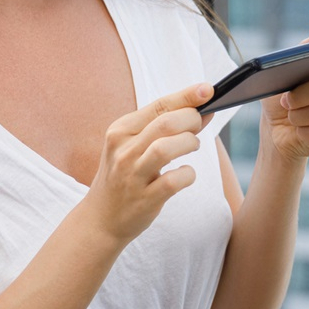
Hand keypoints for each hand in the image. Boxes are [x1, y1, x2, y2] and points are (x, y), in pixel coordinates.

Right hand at [86, 83, 214, 246]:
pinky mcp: (144, 198)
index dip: (187, 96)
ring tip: (192, 147)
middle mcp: (123, 150)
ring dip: (189, 143)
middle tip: (199, 126)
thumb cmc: (125, 176)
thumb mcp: (135, 146)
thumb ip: (167, 128)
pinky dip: (188, 174)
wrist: (100, 219)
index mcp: (121, 131)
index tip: (207, 90)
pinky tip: (185, 174)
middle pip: (166, 123)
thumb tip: (203, 110)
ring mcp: (132, 175)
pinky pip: (174, 181)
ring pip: (166, 148)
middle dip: (192, 120)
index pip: (159, 105)